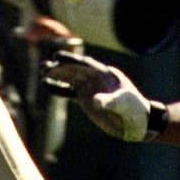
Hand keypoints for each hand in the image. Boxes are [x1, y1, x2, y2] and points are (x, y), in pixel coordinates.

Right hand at [43, 50, 158, 140]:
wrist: (138, 123)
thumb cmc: (135, 110)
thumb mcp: (124, 105)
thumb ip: (110, 101)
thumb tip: (94, 101)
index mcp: (106, 74)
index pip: (86, 64)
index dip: (71, 60)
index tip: (57, 57)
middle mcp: (96, 78)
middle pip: (75, 70)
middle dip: (60, 67)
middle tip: (44, 67)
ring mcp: (90, 88)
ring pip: (70, 78)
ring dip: (56, 75)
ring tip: (42, 73)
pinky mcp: (86, 99)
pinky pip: (69, 91)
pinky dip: (58, 88)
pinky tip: (47, 85)